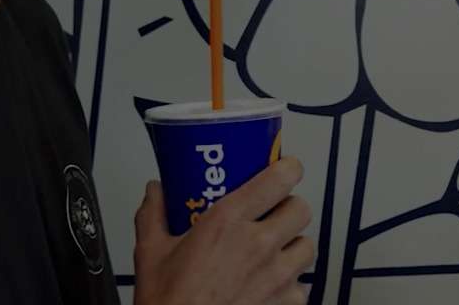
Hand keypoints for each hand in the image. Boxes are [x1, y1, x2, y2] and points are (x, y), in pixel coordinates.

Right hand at [132, 156, 314, 304]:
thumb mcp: (151, 254)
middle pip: (301, 208)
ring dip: (294, 244)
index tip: (283, 167)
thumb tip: (156, 192)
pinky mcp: (286, 304)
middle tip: (273, 213)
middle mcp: (260, 246)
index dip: (288, 167)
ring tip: (274, 250)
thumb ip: (154, 215)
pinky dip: (291, 283)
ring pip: (308, 245)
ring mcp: (278, 276)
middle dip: (289, 207)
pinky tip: (270, 285)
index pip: (281, 178)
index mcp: (229, 223)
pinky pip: (303, 285)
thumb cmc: (169, 304)